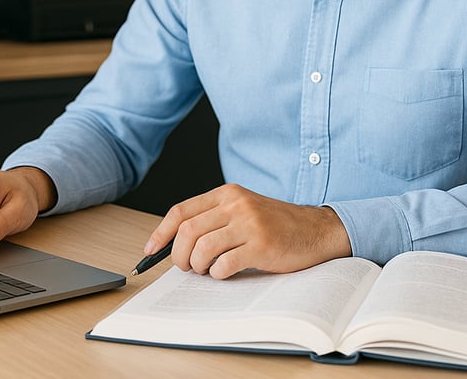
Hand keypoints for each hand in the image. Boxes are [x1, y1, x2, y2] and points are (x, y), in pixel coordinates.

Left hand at [144, 184, 351, 278]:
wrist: (316, 230)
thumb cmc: (275, 225)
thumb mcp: (242, 211)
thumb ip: (213, 220)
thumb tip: (175, 244)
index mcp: (227, 194)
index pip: (180, 211)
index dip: (161, 233)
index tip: (150, 251)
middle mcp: (236, 204)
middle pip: (187, 231)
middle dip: (178, 255)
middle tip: (185, 267)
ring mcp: (249, 224)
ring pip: (202, 248)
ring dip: (197, 266)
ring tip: (207, 270)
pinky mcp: (262, 246)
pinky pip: (224, 264)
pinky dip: (218, 274)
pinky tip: (226, 273)